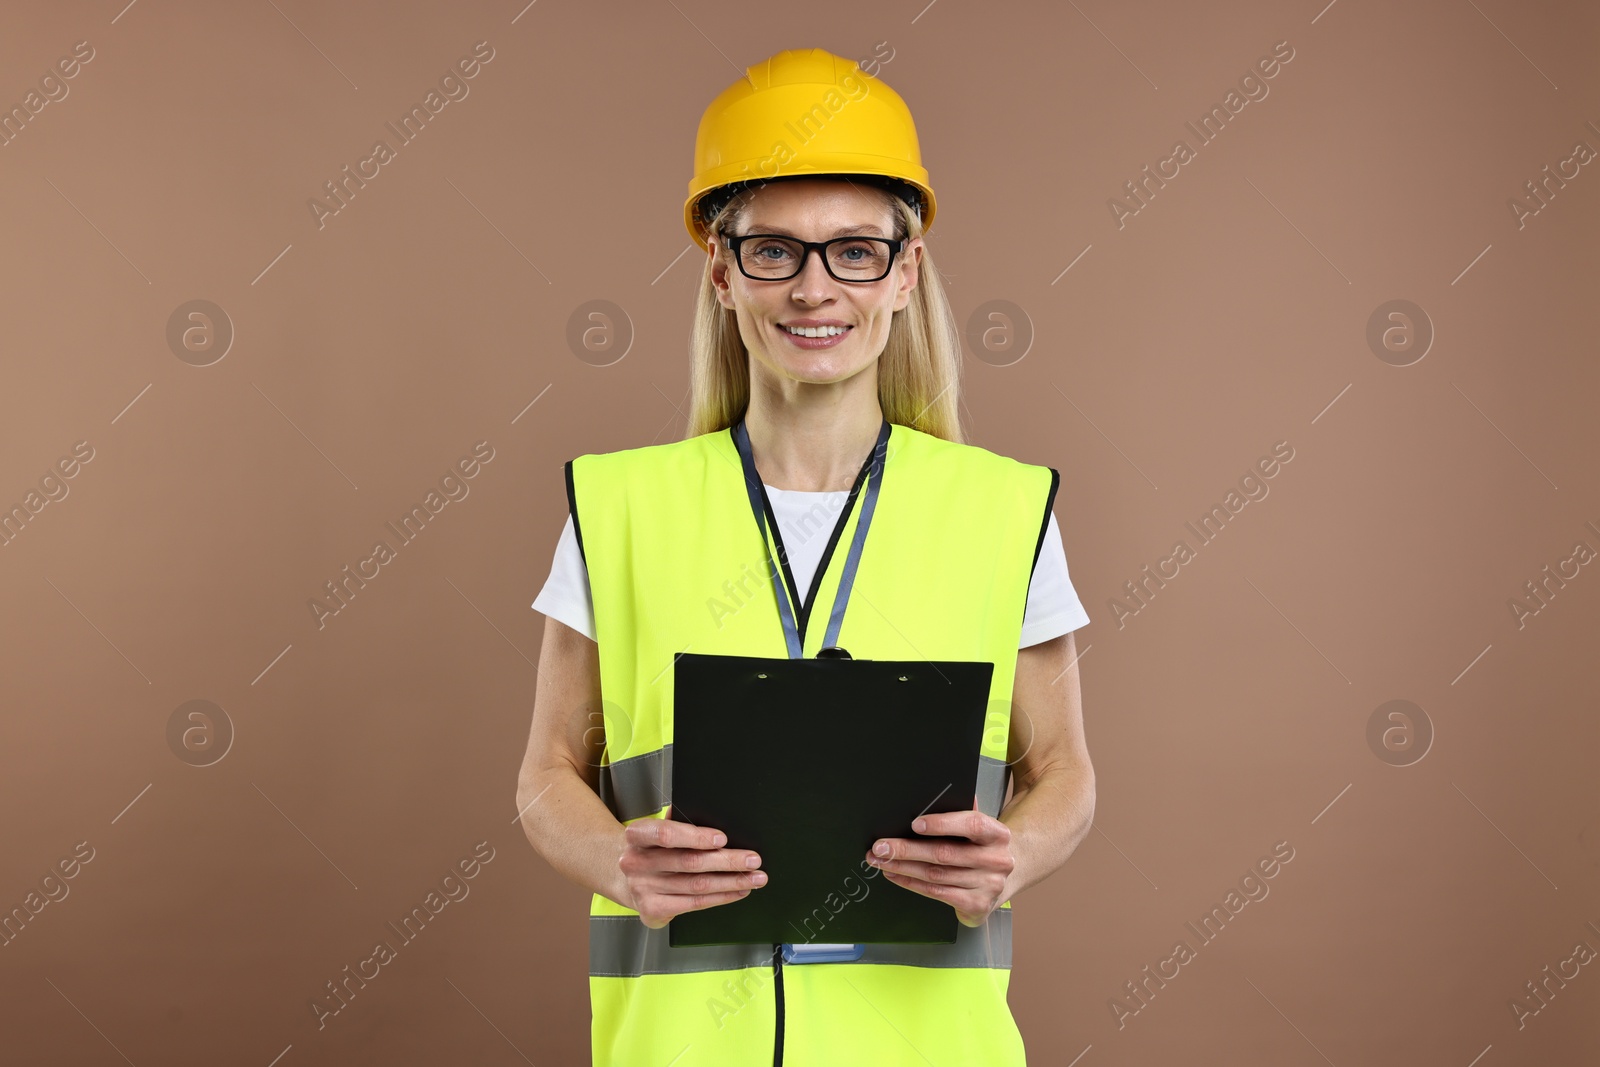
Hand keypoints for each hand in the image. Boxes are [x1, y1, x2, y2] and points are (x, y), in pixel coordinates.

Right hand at [619, 814, 766, 928]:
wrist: (625, 877)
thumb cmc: (651, 849)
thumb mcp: (656, 831)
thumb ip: (679, 825)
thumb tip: (717, 821)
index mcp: (637, 836)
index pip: (665, 834)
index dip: (695, 836)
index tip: (722, 839)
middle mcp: (636, 863)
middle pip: (689, 862)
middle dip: (727, 861)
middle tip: (753, 859)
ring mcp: (643, 889)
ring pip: (697, 885)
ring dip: (731, 882)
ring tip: (754, 877)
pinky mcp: (652, 910)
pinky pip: (695, 904)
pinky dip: (721, 897)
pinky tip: (737, 891)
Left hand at [865, 809, 1014, 926]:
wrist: (1002, 880)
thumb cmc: (981, 848)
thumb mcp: (977, 829)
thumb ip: (960, 812)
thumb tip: (931, 796)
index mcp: (997, 834)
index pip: (971, 824)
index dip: (942, 824)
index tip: (914, 824)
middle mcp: (996, 860)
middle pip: (944, 854)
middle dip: (906, 849)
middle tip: (881, 847)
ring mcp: (988, 885)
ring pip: (935, 875)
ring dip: (903, 867)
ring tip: (881, 861)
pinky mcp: (976, 904)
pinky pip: (936, 892)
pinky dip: (911, 883)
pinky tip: (896, 875)